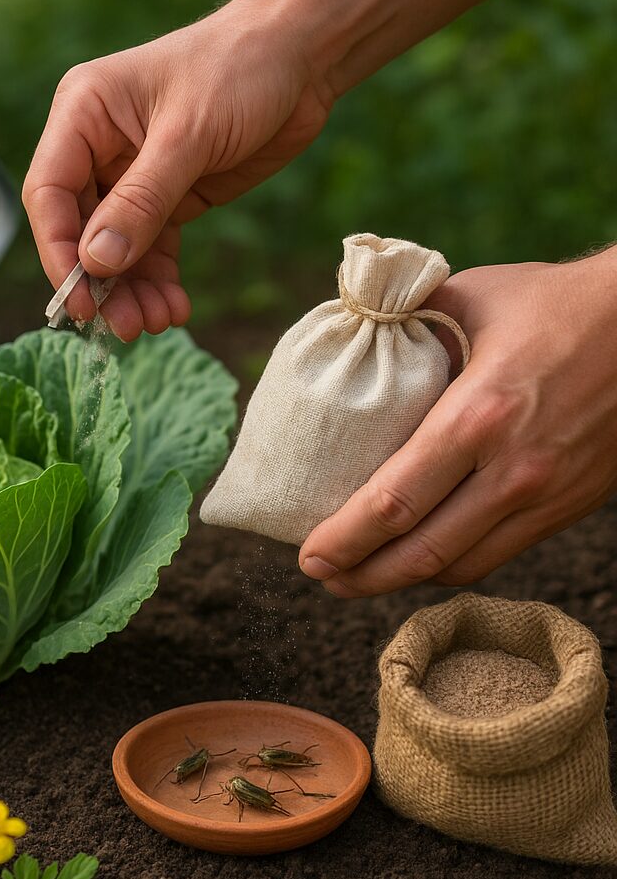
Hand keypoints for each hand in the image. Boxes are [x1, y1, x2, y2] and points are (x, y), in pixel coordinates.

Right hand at [23, 9, 332, 339]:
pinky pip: (151, 250)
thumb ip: (141, 201)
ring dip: (131, 292)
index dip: (58, 251)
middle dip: (101, 282)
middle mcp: (97, 147)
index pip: (48, 193)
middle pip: (78, 230)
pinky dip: (159, 282)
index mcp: (83, 114)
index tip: (81, 300)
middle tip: (125, 327)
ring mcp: (131, 176)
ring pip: (115, 249)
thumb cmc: (240, 69)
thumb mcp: (189, 136)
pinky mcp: (168, 197)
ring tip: (158, 323)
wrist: (303, 57)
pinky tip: (175, 307)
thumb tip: (96, 264)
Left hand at [299, 248, 616, 595]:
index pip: (394, 500)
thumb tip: (349, 331)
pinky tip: (419, 557)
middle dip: (362, 575)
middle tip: (321, 576)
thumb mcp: (470, 298)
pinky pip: (498, 554)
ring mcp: (546, 496)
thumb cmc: (555, 302)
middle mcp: (513, 469)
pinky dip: (450, 565)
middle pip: (423, 551)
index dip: (345, 538)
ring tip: (358, 577)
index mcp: (479, 415)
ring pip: (462, 564)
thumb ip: (406, 322)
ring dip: (402, 581)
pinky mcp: (568, 506)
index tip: (309, 554)